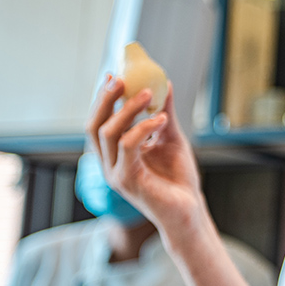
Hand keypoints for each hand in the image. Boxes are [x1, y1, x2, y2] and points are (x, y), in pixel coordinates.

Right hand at [85, 76, 204, 241]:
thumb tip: (164, 84)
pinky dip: (143, 128)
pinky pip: (128, 147)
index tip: (113, 74)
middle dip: (104, 99)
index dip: (102, 99)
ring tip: (148, 93)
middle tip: (120, 78)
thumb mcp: (171, 139)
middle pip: (95, 126)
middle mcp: (110, 164)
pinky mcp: (128, 181)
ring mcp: (116, 174)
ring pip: (109, 133)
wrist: (190, 211)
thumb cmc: (179, 179)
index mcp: (115, 154)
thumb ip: (164, 114)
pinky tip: (161, 118)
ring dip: (127, 109)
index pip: (99, 122)